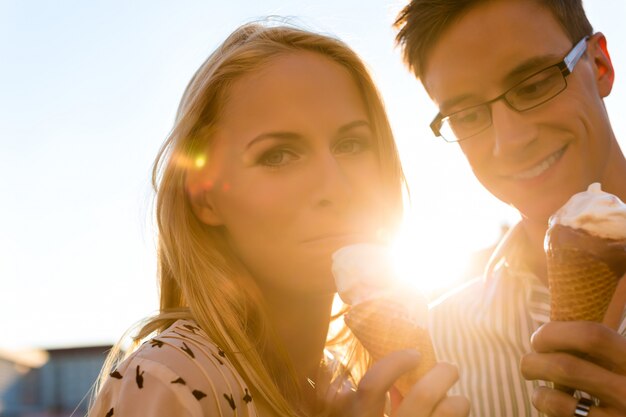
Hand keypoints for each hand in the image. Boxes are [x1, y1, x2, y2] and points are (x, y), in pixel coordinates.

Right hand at [343, 349, 468, 416]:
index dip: (394, 363)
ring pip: (451, 410)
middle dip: (443, 373)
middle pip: (423, 394)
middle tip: (449, 368)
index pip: (372, 386)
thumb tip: (396, 379)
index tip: (413, 354)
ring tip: (457, 401)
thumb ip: (373, 406)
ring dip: (458, 401)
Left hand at [520, 321, 625, 415]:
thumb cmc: (622, 377)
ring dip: (538, 388)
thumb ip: (600, 343)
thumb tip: (551, 323)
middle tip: (528, 363)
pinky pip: (562, 415)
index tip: (538, 338)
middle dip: (535, 361)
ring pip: (558, 399)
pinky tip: (545, 398)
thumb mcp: (622, 356)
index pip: (592, 336)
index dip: (554, 333)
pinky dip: (544, 403)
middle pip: (566, 367)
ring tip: (534, 379)